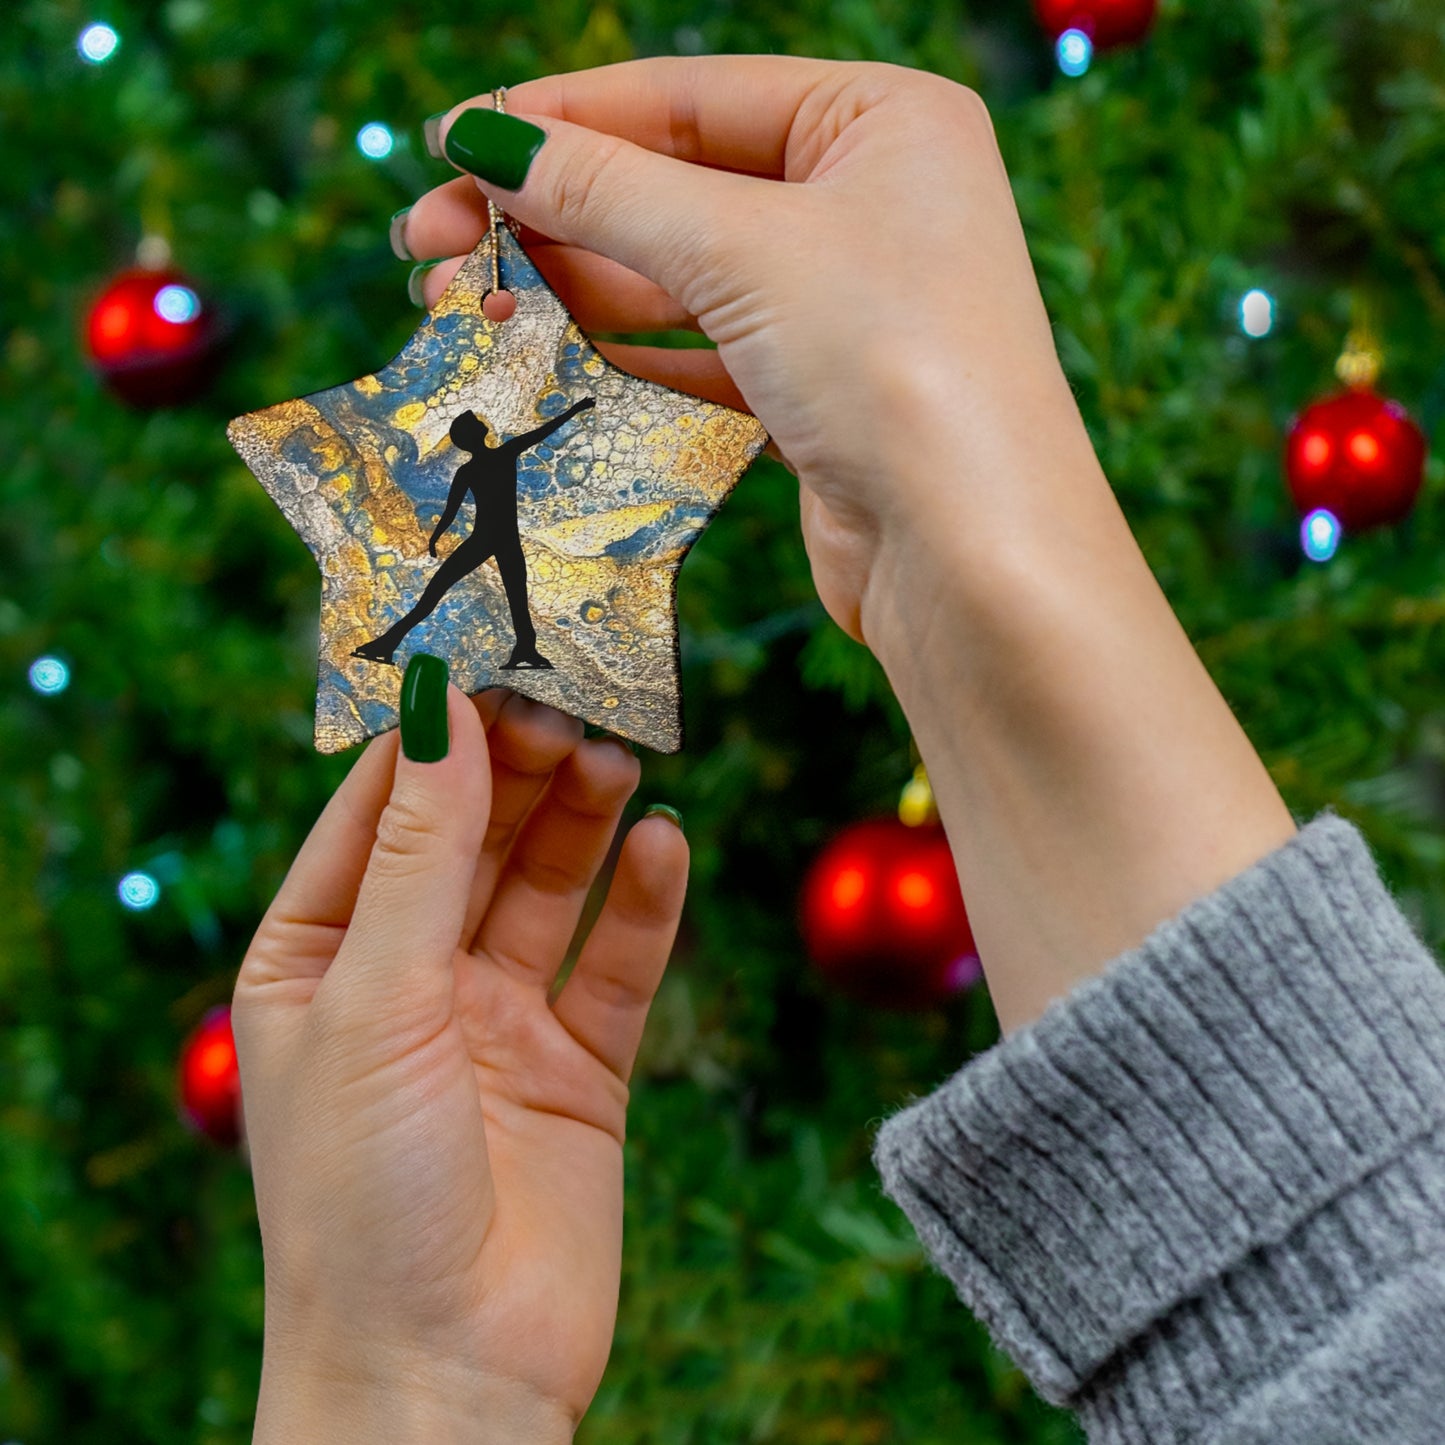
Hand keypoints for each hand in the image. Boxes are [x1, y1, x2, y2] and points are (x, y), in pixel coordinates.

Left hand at [233, 690, 687, 1439]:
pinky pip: (616, 964)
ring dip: (583, 819)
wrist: (446, 1378)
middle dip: (518, 768)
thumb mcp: (374, 1001)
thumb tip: (441, 709)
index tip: (486, 654)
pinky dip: (644, 903)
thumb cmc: (362, 1198)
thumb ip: (418, 853)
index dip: (431, 735)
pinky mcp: (579, 1067)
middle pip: (472, 837)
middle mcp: (407, 979)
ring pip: (548, 885)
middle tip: (571, 702)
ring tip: (619, 757)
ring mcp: (497, 1022)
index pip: (377, 812)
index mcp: (317, 959)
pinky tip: (666, 845)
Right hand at [401, 57, 1097, 646]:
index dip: (561, 118)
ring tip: (464, 303)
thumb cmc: (894, 365)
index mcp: (881, 120)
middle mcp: (869, 201)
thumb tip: (486, 140)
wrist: (973, 557)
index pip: (688, 96)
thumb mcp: (743, 249)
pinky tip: (543, 354)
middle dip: (549, 213)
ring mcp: (844, 302)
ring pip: (678, 276)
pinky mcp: (818, 393)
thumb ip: (609, 190)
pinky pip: (700, 354)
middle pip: (673, 186)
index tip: (451, 143)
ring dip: (571, 288)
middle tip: (426, 242)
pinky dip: (622, 355)